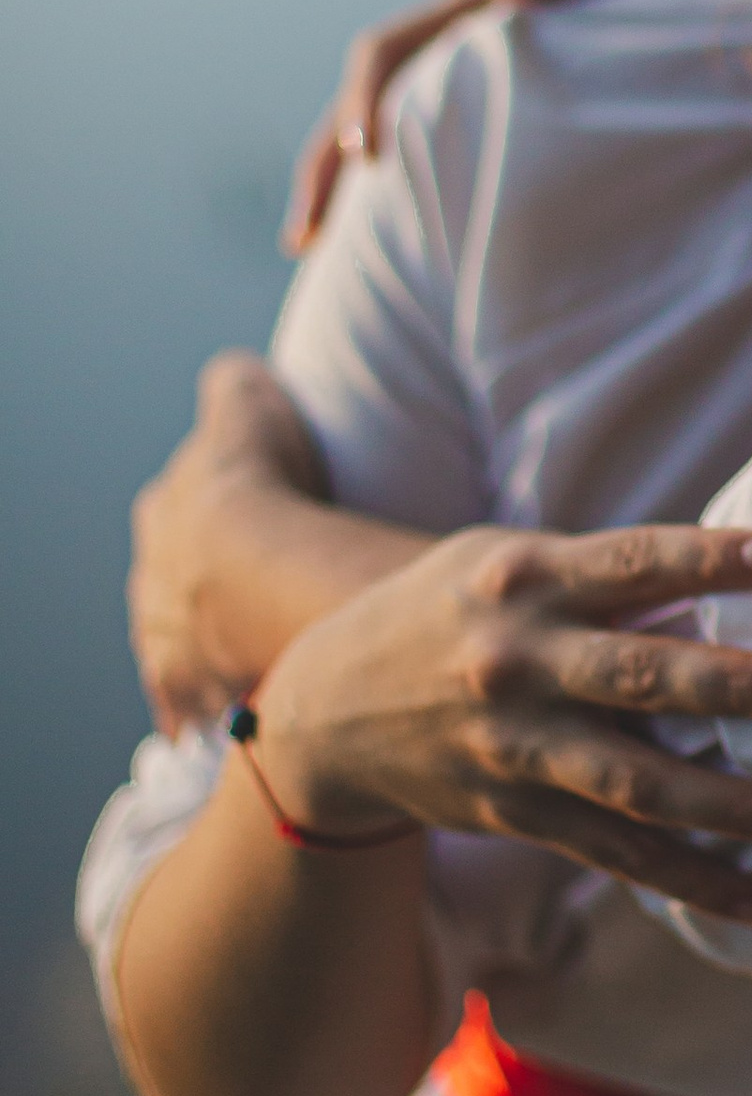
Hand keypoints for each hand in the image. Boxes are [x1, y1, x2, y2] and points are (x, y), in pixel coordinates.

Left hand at [130, 352, 346, 732]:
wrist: (256, 560)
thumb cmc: (255, 480)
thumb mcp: (244, 401)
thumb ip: (234, 387)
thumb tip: (234, 376)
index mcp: (164, 511)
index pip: (175, 510)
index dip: (208, 516)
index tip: (235, 527)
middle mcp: (151, 576)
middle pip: (167, 582)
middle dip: (195, 589)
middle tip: (235, 596)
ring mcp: (164, 633)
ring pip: (171, 646)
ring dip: (197, 653)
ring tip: (230, 661)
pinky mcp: (187, 682)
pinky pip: (185, 700)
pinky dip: (195, 708)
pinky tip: (213, 719)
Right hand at [250, 524, 751, 922]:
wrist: (322, 711)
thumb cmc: (450, 610)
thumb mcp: (507, 560)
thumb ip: (604, 569)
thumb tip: (736, 567)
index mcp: (527, 579)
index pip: (630, 560)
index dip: (705, 555)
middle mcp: (521, 663)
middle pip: (640, 677)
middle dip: (734, 687)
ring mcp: (517, 748)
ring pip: (636, 784)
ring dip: (730, 806)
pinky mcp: (517, 816)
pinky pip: (615, 855)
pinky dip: (689, 882)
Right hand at [280, 0, 751, 252]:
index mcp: (536, 4)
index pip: (408, 43)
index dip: (365, 96)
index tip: (358, 161)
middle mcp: (525, 54)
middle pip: (392, 101)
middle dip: (336, 161)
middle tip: (310, 240)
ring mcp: (550, 108)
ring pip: (431, 151)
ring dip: (376, 205)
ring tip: (338, 271)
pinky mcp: (588, 160)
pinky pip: (494, 190)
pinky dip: (448, 228)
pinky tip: (435, 287)